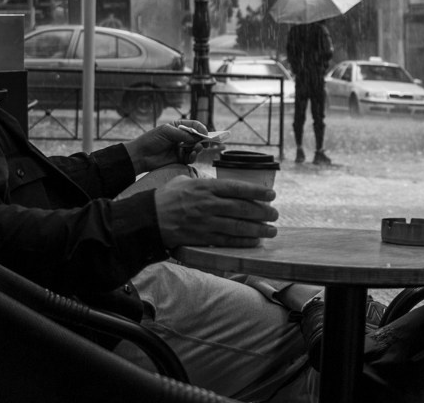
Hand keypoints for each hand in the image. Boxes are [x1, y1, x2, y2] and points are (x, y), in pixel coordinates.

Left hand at [126, 119, 213, 173]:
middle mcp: (182, 137)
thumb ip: (182, 134)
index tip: (206, 134)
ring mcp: (181, 148)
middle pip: (198, 137)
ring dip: (198, 148)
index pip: (195, 126)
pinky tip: (191, 155)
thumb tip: (196, 138)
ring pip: (196, 148)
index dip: (202, 129)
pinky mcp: (179, 159)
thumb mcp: (167, 132)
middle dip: (202, 140)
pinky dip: (193, 156)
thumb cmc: (151, 140)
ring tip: (196, 149)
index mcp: (179, 127)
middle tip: (205, 143)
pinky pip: (190, 158)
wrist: (140, 155)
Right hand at [154, 176, 278, 248]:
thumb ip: (204, 181)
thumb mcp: (185, 180)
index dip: (257, 192)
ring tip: (271, 231)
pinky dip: (243, 242)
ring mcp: (205, 222)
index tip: (271, 195)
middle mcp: (207, 204)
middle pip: (242, 208)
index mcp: (205, 187)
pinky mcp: (201, 238)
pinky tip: (254, 242)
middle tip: (275, 214)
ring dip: (258, 230)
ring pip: (237, 227)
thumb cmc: (167, 196)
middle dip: (263, 212)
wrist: (148, 218)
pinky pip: (226, 241)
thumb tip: (219, 183)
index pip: (237, 188)